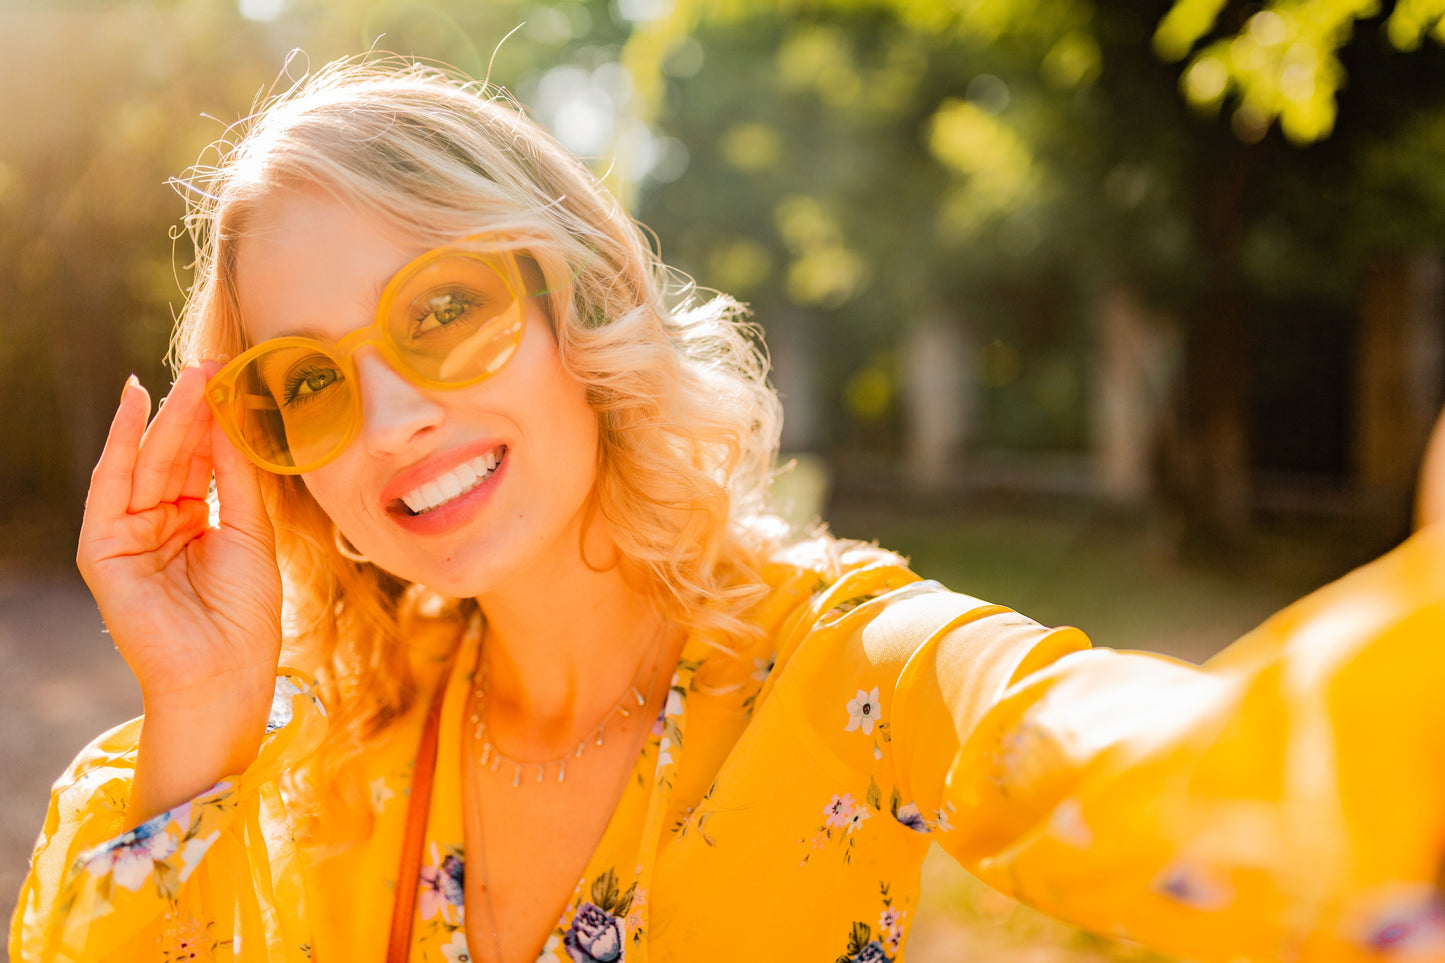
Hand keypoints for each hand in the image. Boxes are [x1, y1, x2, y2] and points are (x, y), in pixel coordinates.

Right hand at [77, 365, 283, 823]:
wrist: (225, 673)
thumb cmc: (245, 614)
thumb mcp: (250, 532)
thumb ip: (236, 477)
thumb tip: (233, 416)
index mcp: (196, 522)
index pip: (202, 460)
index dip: (215, 419)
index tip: (234, 375)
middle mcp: (159, 524)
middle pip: (176, 455)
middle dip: (193, 409)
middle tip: (214, 363)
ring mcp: (129, 535)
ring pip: (149, 463)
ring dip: (168, 417)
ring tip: (193, 375)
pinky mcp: (104, 549)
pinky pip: (111, 486)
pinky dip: (123, 444)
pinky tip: (137, 404)